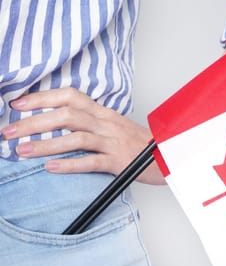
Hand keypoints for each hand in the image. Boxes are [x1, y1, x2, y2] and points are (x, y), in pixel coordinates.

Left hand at [0, 87, 165, 184]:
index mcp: (103, 113)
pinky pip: (92, 161)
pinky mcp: (119, 161)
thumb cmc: (140, 145)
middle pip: (66, 115)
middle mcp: (107, 123)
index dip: (42, 98)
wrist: (169, 157)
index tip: (18, 104)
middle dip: (33, 122)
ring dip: (44, 144)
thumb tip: (57, 122)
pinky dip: (69, 164)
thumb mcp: (114, 127)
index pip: (70, 96)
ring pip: (76, 136)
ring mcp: (113, 141)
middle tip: (9, 131)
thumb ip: (90, 122)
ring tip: (22, 151)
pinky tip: (51, 168)